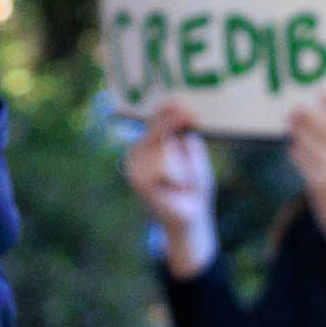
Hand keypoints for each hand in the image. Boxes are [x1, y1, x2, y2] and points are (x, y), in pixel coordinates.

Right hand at [127, 96, 216, 277]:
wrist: (191, 217)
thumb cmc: (193, 183)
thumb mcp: (191, 151)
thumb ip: (182, 131)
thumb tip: (178, 109)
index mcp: (146, 142)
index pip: (156, 116)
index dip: (172, 112)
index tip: (190, 112)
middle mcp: (134, 151)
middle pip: (158, 128)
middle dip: (178, 140)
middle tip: (189, 159)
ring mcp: (133, 166)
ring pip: (165, 148)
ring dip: (181, 165)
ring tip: (180, 181)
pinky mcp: (137, 180)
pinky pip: (164, 165)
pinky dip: (177, 176)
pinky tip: (174, 189)